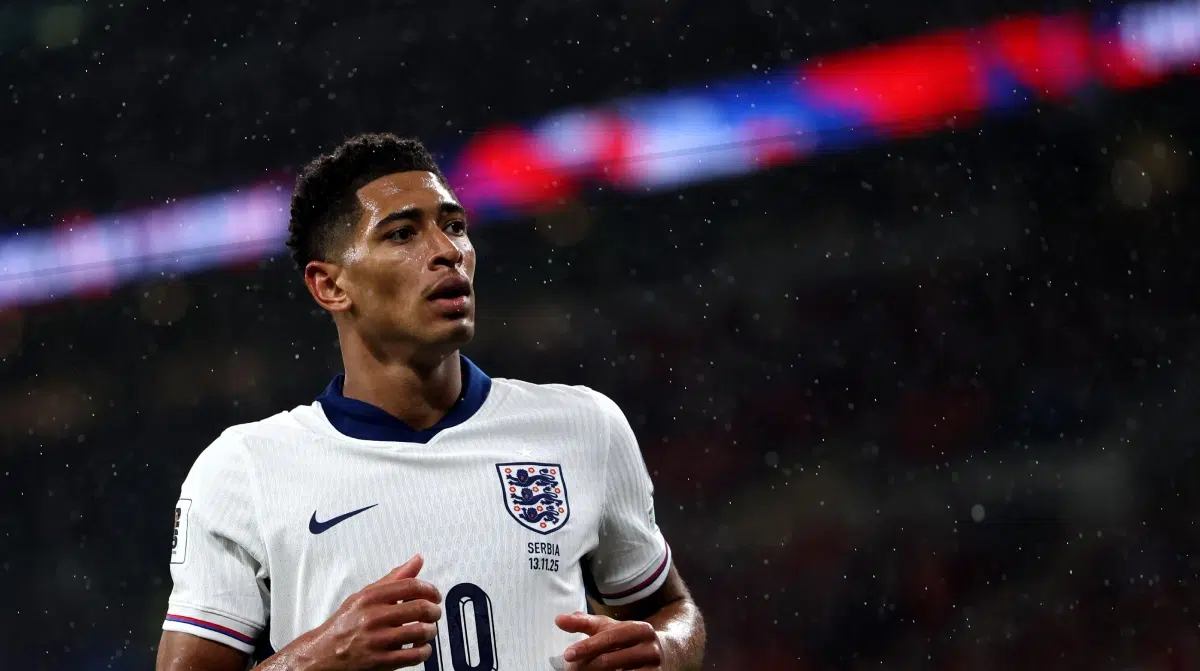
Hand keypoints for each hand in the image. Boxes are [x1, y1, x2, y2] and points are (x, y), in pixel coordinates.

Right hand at [290, 554, 442, 670]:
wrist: (322, 654)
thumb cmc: (345, 624)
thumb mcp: (365, 595)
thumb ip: (393, 578)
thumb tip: (417, 560)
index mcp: (370, 597)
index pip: (411, 586)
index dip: (431, 590)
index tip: (435, 595)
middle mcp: (373, 617)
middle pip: (420, 608)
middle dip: (435, 611)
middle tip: (435, 613)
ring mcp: (377, 640)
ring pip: (420, 632)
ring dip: (431, 631)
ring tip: (429, 630)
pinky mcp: (380, 662)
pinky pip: (413, 655)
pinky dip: (424, 651)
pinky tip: (422, 648)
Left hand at [555, 611, 662, 670]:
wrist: (665, 653)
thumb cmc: (628, 639)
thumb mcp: (609, 627)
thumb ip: (584, 623)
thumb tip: (558, 620)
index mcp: (640, 629)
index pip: (609, 638)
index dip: (587, 646)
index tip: (567, 654)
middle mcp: (650, 648)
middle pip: (610, 660)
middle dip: (587, 666)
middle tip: (571, 669)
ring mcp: (654, 668)